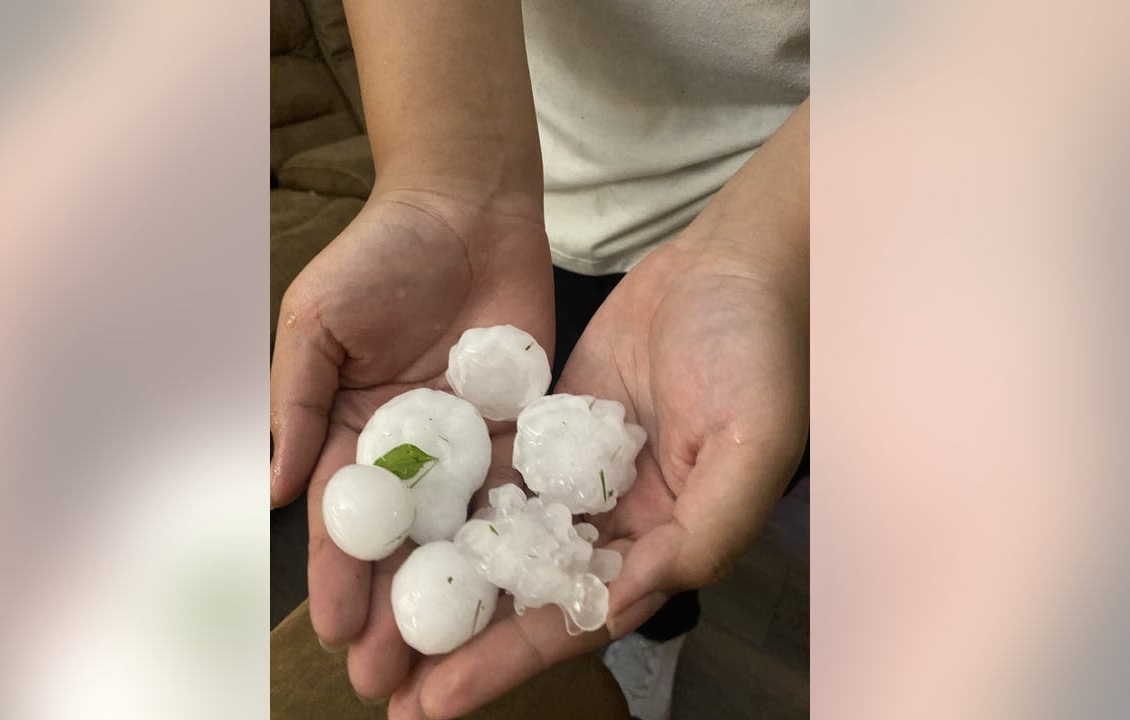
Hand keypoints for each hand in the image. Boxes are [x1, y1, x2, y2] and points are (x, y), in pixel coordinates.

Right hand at [270, 187, 553, 700]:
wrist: (468, 205)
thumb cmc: (380, 254)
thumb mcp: (318, 321)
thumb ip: (297, 403)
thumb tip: (277, 493)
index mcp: (352, 433)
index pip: (345, 520)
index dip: (338, 576)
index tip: (334, 630)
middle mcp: (412, 453)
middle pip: (404, 546)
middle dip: (394, 610)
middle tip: (389, 677)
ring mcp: (472, 447)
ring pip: (462, 535)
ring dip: (454, 597)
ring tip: (451, 659)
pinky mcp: (526, 430)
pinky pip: (522, 491)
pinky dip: (518, 540)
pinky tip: (520, 591)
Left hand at [388, 231, 807, 718]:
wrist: (733, 262)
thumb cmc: (759, 353)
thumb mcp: (751, 445)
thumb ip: (704, 531)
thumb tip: (625, 596)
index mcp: (666, 544)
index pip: (574, 618)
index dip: (503, 663)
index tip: (432, 702)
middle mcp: (617, 521)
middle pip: (524, 595)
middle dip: (454, 643)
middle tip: (377, 686)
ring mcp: (578, 473)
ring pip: (499, 540)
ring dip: (440, 581)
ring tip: (369, 621)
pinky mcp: (551, 426)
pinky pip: (494, 473)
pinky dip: (448, 502)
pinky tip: (394, 526)